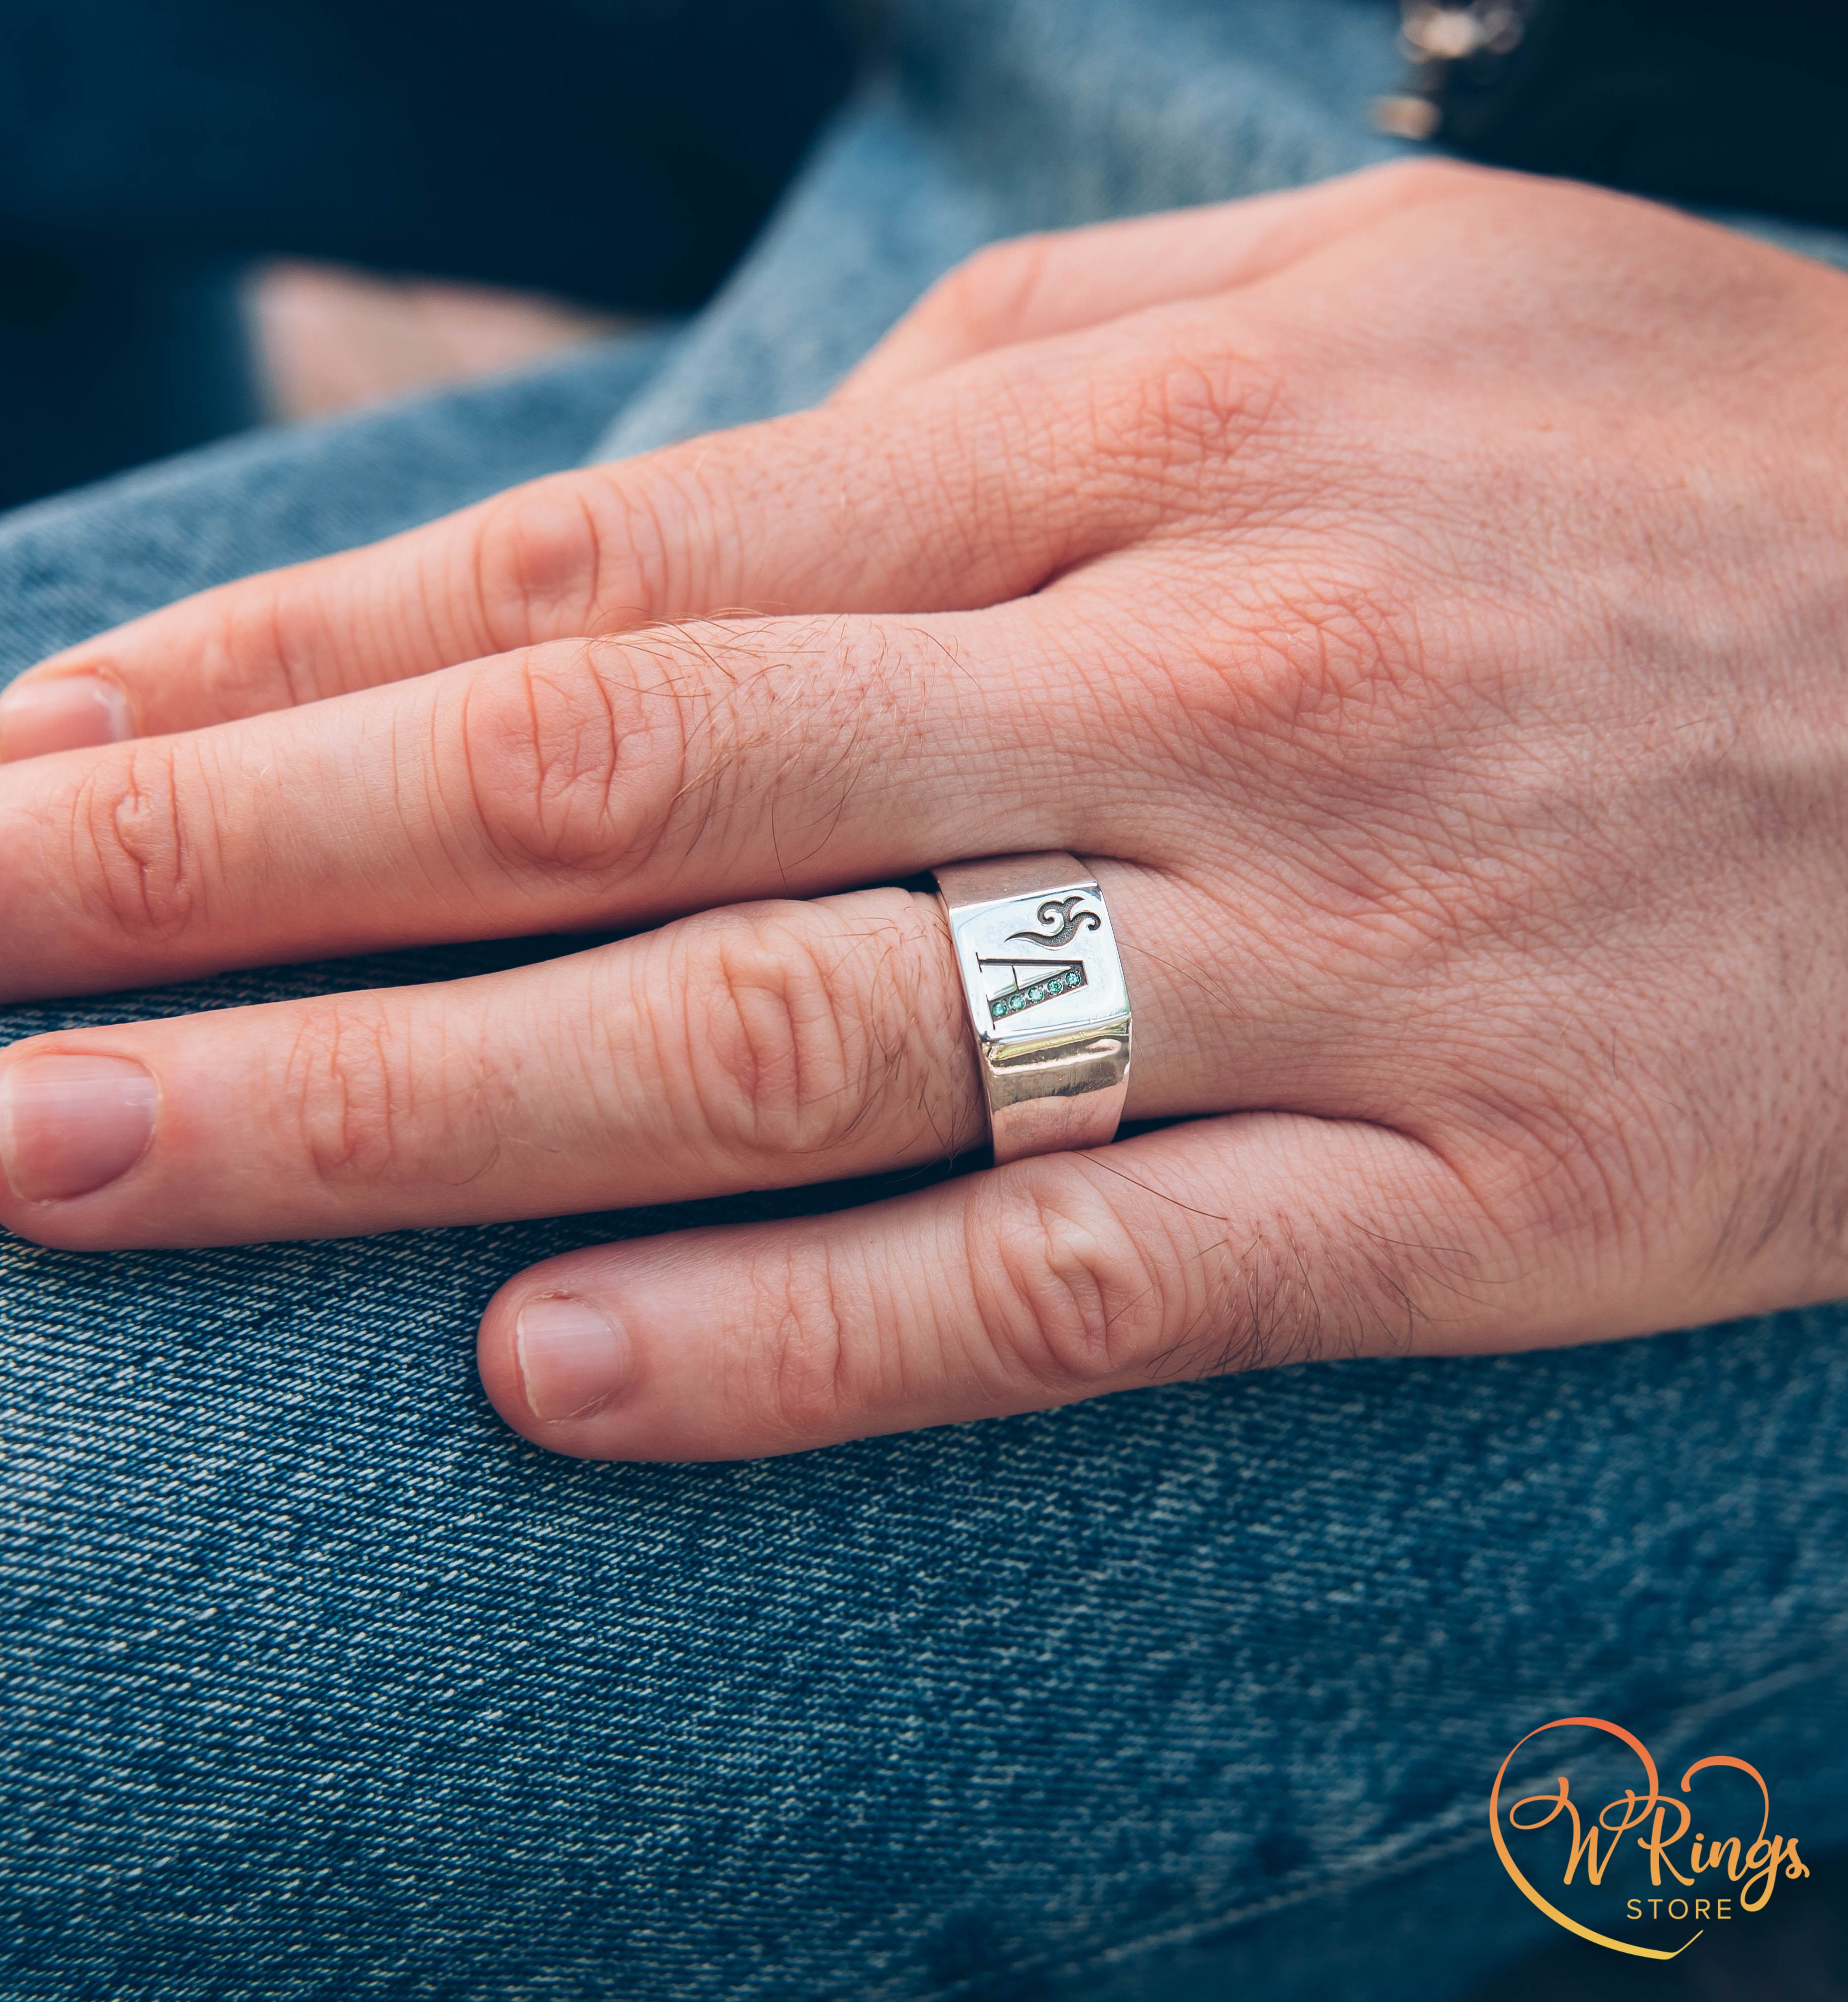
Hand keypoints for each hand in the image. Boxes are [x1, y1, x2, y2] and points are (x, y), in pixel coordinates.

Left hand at [4, 160, 1846, 1459]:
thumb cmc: (1664, 453)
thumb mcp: (1340, 318)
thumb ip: (1009, 416)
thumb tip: (726, 525)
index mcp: (1139, 463)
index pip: (597, 589)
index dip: (278, 687)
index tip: (32, 776)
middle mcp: (1178, 705)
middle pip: (604, 805)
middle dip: (226, 895)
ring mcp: (1316, 976)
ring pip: (778, 1054)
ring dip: (405, 1124)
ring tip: (103, 1172)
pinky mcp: (1462, 1200)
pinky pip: (1072, 1286)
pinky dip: (798, 1347)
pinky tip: (545, 1381)